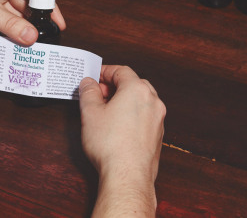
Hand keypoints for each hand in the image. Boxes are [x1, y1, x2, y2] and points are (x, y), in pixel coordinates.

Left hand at [0, 0, 65, 44]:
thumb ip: (10, 24)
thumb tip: (31, 36)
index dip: (48, 7)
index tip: (58, 23)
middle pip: (26, 3)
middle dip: (33, 21)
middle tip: (42, 38)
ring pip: (14, 13)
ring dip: (19, 27)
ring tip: (28, 43)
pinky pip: (2, 18)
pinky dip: (7, 28)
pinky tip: (12, 39)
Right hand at [78, 65, 165, 215]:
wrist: (127, 175)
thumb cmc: (110, 145)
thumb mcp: (90, 112)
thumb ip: (88, 92)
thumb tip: (89, 83)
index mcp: (137, 90)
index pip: (121, 70)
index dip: (104, 72)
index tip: (93, 77)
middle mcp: (153, 101)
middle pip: (133, 83)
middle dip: (114, 86)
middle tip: (97, 94)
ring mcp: (158, 119)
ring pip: (140, 100)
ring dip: (123, 100)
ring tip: (105, 111)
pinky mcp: (157, 135)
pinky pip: (144, 116)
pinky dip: (131, 114)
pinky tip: (116, 126)